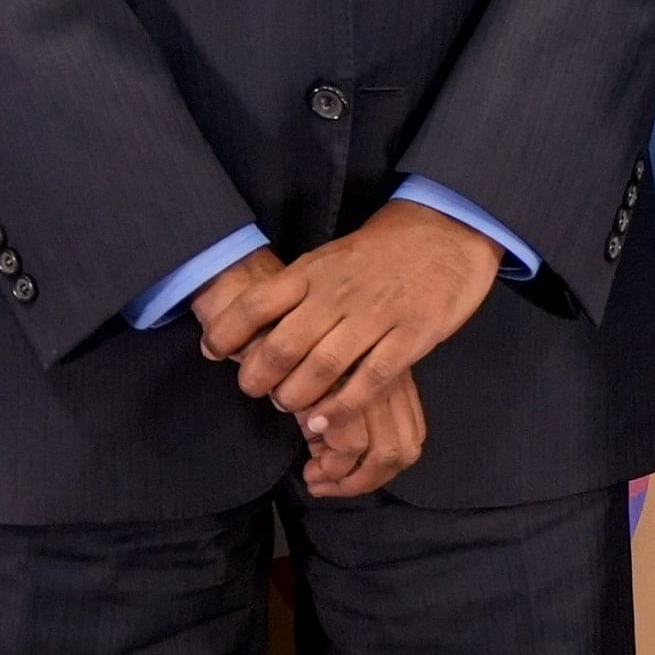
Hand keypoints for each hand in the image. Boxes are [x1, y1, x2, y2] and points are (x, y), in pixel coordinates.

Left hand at [194, 203, 505, 483]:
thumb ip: (295, 289)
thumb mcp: (329, 257)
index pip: (257, 303)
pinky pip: (370, 379)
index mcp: (314, 271)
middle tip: (252, 389)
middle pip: (284, 342)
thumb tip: (247, 321)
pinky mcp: (410, 336)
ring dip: (296, 395)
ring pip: (323, 366)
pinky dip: (342, 407)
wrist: (445, 233)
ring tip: (287, 405)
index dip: (226, 331)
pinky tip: (323, 422)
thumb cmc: (379, 252)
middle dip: (258, 375)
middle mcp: (339, 293)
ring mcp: (376, 314)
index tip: (210, 351)